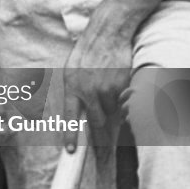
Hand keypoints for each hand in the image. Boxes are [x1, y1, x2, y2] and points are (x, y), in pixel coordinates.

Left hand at [59, 14, 134, 150]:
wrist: (108, 31)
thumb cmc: (89, 51)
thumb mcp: (72, 69)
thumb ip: (74, 91)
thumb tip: (77, 116)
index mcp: (70, 84)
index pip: (69, 115)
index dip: (70, 135)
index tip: (70, 152)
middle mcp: (86, 88)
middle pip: (96, 122)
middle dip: (100, 139)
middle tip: (102, 157)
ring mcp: (104, 87)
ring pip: (111, 113)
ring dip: (111, 112)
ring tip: (109, 95)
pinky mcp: (120, 85)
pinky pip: (121, 103)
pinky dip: (121, 102)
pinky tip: (117, 86)